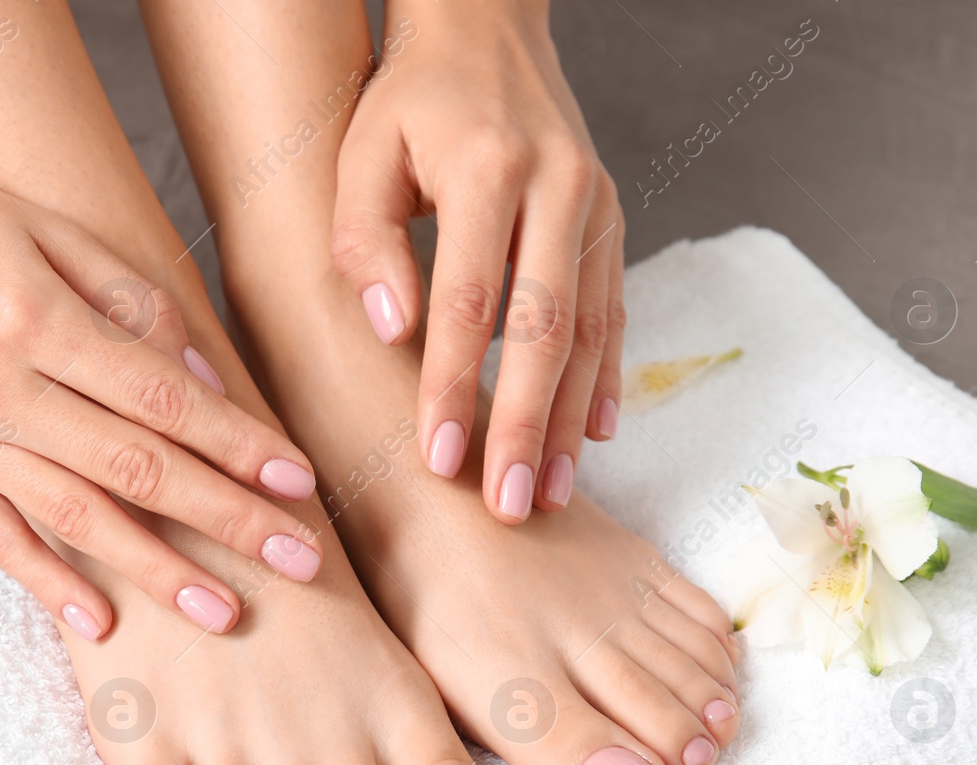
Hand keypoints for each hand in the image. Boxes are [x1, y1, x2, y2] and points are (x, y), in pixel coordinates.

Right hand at [0, 157, 323, 638]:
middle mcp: (2, 390)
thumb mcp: (47, 229)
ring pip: (77, 519)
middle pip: (138, 469)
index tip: (299, 482)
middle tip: (298, 563)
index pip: (164, 401)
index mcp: (39, 321)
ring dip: (157, 571)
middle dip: (227, 520)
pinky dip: (48, 584)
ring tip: (224, 613)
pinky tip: (102, 624)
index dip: (238, 445)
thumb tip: (199, 377)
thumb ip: (128, 300)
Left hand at [331, 1, 624, 523]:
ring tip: (545, 494)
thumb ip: (366, 240)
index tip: (438, 458)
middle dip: (523, 424)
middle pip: (544, 328)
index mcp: (488, 166)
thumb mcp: (362, 152)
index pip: (469, 300)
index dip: (452, 385)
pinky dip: (604, 378)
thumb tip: (396, 331)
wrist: (488, 34)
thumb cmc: (411, 101)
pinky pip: (614, 312)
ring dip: (567, 419)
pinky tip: (590, 437)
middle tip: (505, 504)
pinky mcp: (611, 221)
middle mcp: (557, 187)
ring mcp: (595, 206)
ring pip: (589, 331)